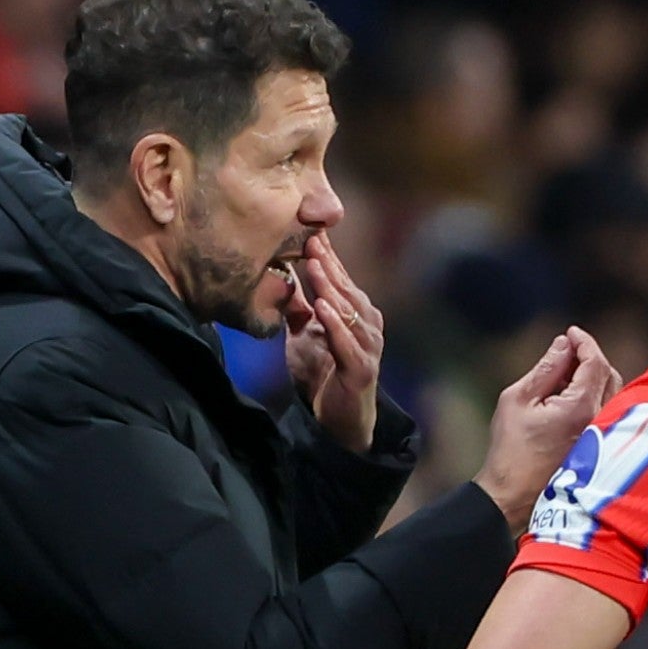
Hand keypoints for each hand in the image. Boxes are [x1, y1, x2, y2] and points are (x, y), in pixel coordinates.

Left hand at [287, 233, 383, 452]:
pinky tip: (323, 308)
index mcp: (354, 311)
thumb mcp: (304, 333)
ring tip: (314, 264)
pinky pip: (347, 342)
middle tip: (310, 237)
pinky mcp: (362, 368)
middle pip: (345, 287)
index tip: (308, 229)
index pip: (339, 277)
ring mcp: (367, 345)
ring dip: (331, 287)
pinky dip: (336, 325)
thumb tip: (280, 275)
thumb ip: (298, 306)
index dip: (325, 254)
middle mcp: (366, 322)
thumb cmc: (324, 372)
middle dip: (327, 263)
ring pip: (348, 310)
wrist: (336, 419)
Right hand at [473, 326, 622, 534]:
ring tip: (565, 373)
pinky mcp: (600, 446)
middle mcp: (600, 420)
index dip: (585, 342)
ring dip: (594, 376)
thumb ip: (546, 368)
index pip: (596, 362)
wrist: (513, 493)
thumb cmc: (510, 448)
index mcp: (581, 406)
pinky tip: (571, 396)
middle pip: (609, 374)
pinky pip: (607, 409)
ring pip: (611, 392)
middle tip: (565, 351)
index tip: (570, 333)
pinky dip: (595, 394)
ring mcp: (603, 435)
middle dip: (590, 356)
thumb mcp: (518, 398)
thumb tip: (563, 344)